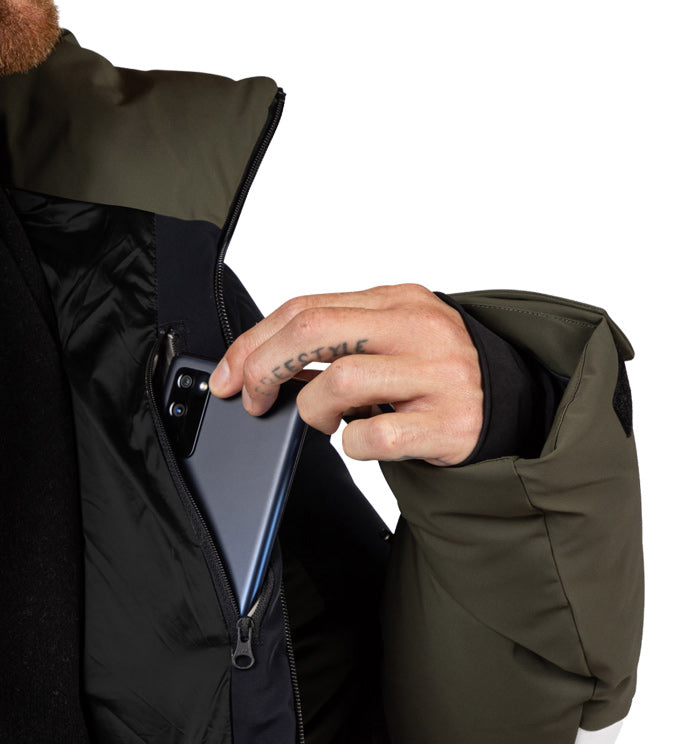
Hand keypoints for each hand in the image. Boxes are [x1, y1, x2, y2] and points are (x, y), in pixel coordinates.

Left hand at [207, 283, 482, 465]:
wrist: (516, 406)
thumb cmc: (438, 375)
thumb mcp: (391, 339)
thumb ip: (337, 340)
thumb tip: (258, 363)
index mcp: (398, 300)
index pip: (305, 307)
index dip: (253, 342)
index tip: (227, 375)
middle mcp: (419, 328)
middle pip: (314, 329)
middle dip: (264, 367)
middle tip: (252, 399)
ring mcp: (438, 374)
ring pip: (339, 379)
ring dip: (313, 409)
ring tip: (325, 420)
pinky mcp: (449, 423)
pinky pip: (372, 435)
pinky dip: (351, 444)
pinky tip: (359, 440)